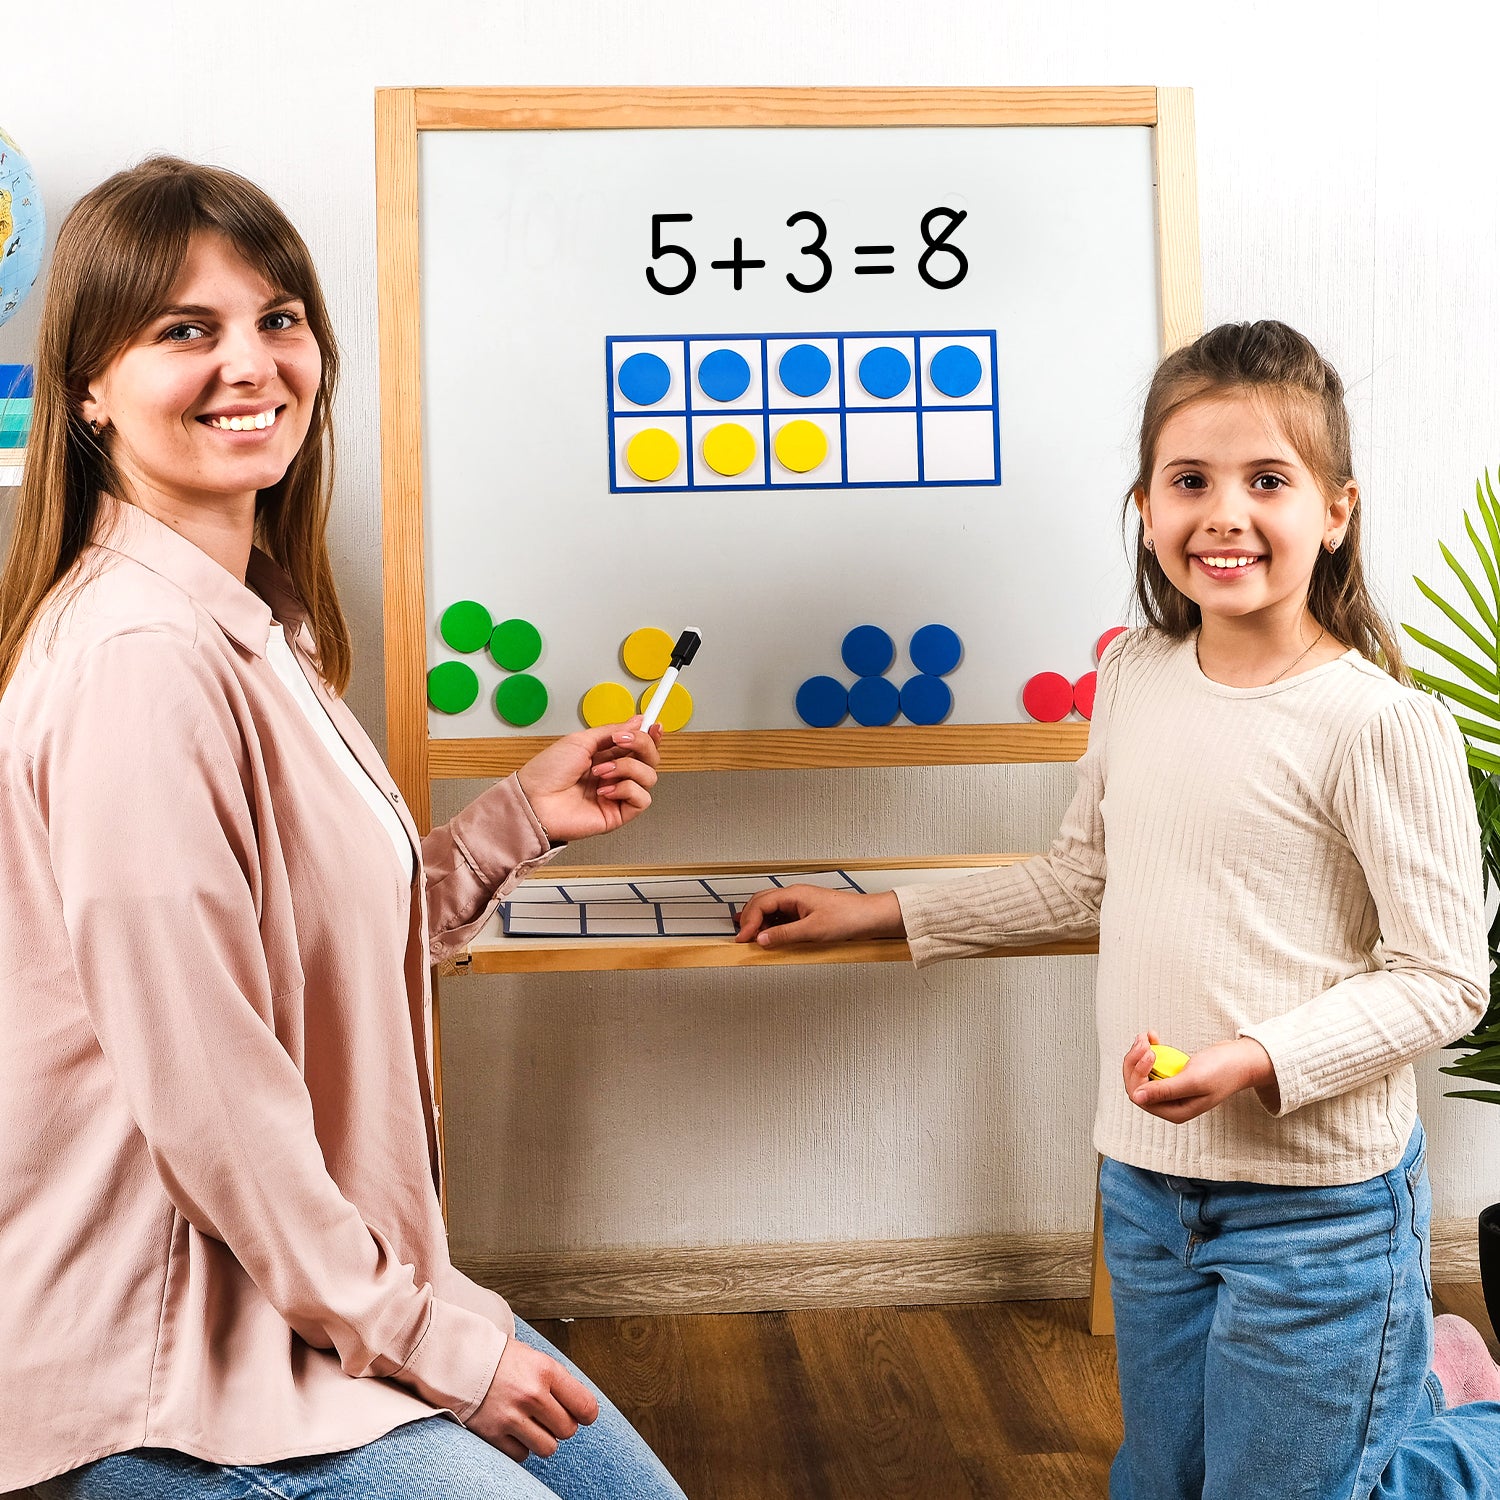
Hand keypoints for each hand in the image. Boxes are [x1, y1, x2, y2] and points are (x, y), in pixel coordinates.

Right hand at [467, 1335, 598, 1462]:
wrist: (459, 1360)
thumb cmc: (499, 1358)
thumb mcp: (535, 1358)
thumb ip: (557, 1381)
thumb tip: (580, 1407)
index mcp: (545, 1370)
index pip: (584, 1405)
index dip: (586, 1414)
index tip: (583, 1415)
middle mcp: (531, 1394)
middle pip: (568, 1430)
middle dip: (561, 1425)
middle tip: (549, 1415)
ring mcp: (511, 1416)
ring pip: (548, 1447)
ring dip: (542, 1438)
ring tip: (531, 1423)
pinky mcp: (493, 1434)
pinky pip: (522, 1455)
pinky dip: (520, 1446)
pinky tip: (513, 1430)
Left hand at [516, 717, 662, 842]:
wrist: (534, 800)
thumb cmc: (547, 773)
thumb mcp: (580, 741)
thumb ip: (612, 731)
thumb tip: (636, 721)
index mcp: (606, 756)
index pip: (639, 745)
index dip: (650, 735)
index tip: (654, 724)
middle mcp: (615, 774)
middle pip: (650, 759)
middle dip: (642, 745)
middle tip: (622, 741)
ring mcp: (618, 794)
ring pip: (649, 776)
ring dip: (626, 768)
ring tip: (600, 771)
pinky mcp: (619, 814)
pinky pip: (642, 799)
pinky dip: (626, 789)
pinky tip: (605, 790)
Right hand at [733, 886, 903, 947]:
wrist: (870, 917)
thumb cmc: (848, 917)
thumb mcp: (812, 930)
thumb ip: (784, 935)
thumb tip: (762, 940)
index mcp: (793, 894)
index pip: (760, 904)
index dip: (748, 921)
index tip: (742, 938)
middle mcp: (795, 896)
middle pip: (761, 903)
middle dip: (749, 920)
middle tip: (743, 938)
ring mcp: (800, 904)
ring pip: (771, 910)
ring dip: (760, 924)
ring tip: (753, 939)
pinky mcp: (806, 913)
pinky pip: (782, 918)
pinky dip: (772, 927)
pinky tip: (770, 937)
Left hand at [1123, 1032, 1279, 1122]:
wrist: (1242, 1059)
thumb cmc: (1223, 1070)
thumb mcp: (1193, 1080)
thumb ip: (1165, 1090)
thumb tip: (1137, 1097)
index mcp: (1175, 1111)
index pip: (1139, 1096)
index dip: (1137, 1073)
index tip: (1150, 1053)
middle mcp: (1171, 1103)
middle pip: (1137, 1084)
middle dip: (1134, 1061)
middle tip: (1144, 1041)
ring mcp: (1172, 1089)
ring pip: (1142, 1073)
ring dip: (1139, 1053)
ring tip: (1147, 1037)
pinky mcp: (1174, 1075)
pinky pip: (1152, 1064)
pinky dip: (1149, 1049)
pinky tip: (1153, 1037)